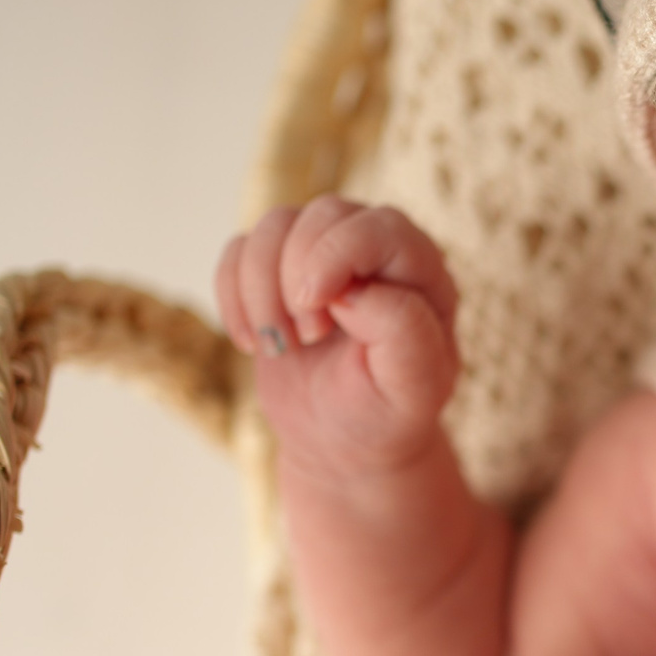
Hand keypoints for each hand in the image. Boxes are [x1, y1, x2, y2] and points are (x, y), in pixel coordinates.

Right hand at [215, 196, 461, 472]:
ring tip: (280, 346)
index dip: (336, 257)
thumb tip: (350, 289)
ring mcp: (323, 253)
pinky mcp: (276, 267)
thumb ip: (401, 331)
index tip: (315, 318)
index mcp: (422, 272)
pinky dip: (232, 295)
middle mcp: (375, 249)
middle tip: (307, 339)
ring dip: (260, 290)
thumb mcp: (412, 387)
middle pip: (322, 215)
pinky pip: (239, 249)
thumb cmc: (385, 411)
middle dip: (296, 279)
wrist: (342, 441)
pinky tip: (252, 340)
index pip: (381, 227)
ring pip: (273, 226)